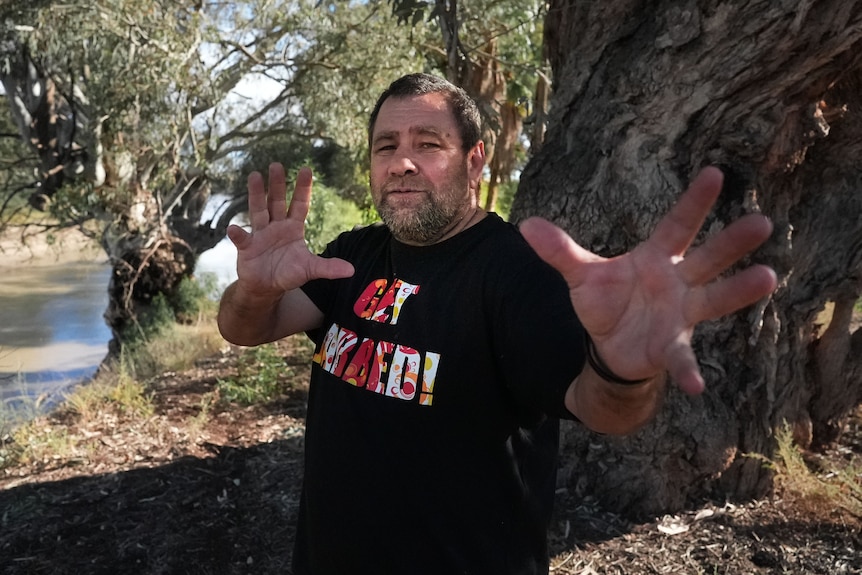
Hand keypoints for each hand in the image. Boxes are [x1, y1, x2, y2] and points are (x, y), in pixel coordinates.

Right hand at [227, 163, 353, 297]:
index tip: (307, 169)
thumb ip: (328, 267)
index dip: (303, 188)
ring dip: (256, 194)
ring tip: (254, 176)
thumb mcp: (310, 269)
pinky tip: (233, 228)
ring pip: (258, 210)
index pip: (300, 205)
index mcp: (293, 228)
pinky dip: (237, 234)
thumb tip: (352, 270)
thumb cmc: (289, 273)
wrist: (268, 287)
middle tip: (277, 165)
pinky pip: (242, 239)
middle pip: (277, 202)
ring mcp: (260, 234)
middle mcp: (276, 226)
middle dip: (277, 184)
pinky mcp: (247, 247)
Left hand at [520, 167, 776, 394]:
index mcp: (656, 258)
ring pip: (714, 298)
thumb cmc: (607, 302)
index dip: (695, 202)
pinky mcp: (672, 346)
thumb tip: (525, 225)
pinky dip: (688, 371)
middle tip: (762, 221)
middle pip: (708, 257)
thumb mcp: (582, 275)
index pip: (677, 225)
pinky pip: (683, 359)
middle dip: (732, 241)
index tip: (715, 172)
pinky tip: (697, 386)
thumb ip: (559, 252)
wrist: (612, 345)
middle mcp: (677, 281)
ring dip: (739, 290)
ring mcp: (681, 314)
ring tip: (768, 277)